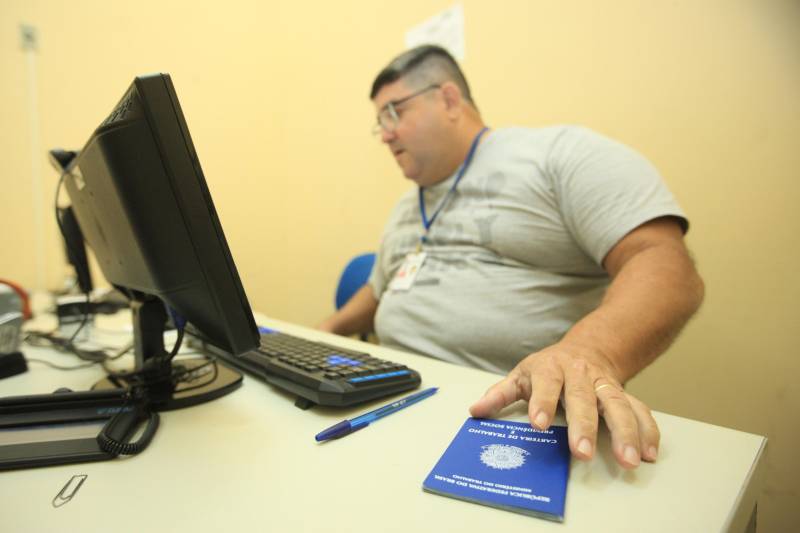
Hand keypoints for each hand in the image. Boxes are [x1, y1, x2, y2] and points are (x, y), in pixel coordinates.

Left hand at [469, 344, 659, 468]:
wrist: (588, 348)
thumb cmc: (548, 368)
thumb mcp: (521, 375)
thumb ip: (500, 394)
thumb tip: (475, 411)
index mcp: (551, 369)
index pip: (546, 385)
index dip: (542, 403)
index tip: (538, 425)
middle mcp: (581, 375)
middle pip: (584, 399)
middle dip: (584, 426)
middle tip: (582, 453)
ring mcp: (604, 384)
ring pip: (617, 404)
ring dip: (625, 432)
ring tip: (629, 459)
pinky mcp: (624, 393)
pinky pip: (639, 409)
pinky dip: (647, 429)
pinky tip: (649, 451)